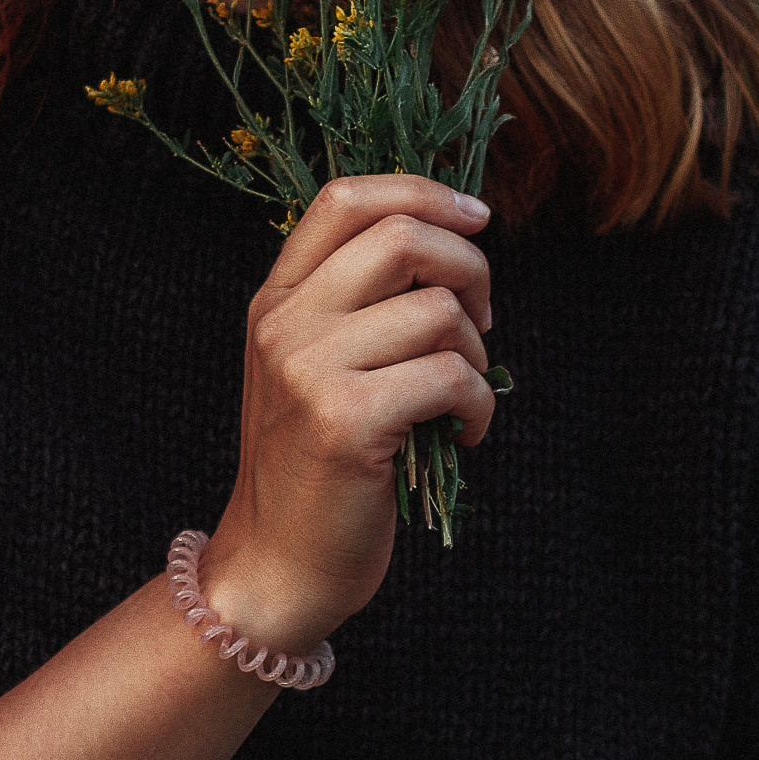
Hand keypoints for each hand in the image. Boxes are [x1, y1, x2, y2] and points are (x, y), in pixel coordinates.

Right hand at [199, 174, 496, 651]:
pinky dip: (479, 405)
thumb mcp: (313, 369)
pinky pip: (451, 377)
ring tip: (460, 397)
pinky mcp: (346, 421)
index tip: (477, 217)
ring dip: (475, 354)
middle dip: (470, 268)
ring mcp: (309, 370)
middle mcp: (284, 323)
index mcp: (275, 299)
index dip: (423, 191)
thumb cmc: (315, 470)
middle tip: (483, 319)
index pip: (346, 198)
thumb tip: (452, 246)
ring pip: (437, 312)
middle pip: (402, 236)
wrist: (276, 568)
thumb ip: (357, 305)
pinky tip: (464, 434)